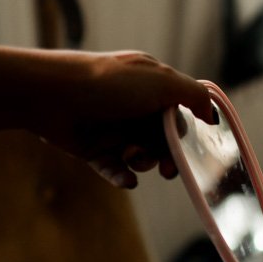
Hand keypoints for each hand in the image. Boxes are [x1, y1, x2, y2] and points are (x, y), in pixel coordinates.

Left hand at [27, 50, 215, 186]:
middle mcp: (134, 108)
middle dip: (166, 156)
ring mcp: (113, 129)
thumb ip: (194, 95)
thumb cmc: (108, 84)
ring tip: (131, 158)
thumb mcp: (161, 81)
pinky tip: (125, 180)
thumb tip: (212, 114)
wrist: (50, 95)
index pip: (179, 118)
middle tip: (167, 169)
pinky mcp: (92, 149)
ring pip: (141, 157)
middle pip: (163, 141)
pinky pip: (114, 169)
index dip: (183, 138)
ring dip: (142, 163)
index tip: (184, 153)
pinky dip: (122, 177)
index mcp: (152, 88)